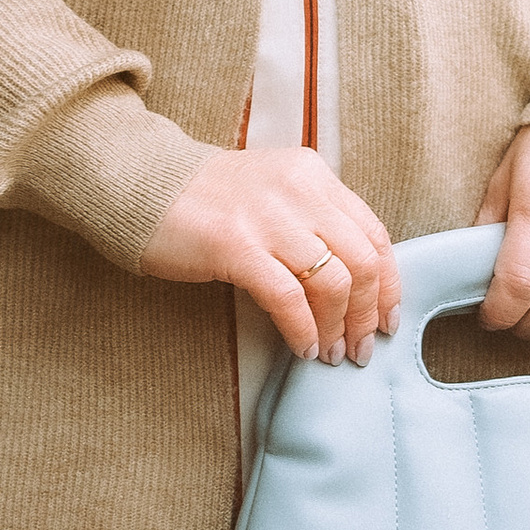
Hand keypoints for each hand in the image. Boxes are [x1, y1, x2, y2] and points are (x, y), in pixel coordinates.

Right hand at [142, 146, 399, 363]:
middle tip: (360, 348)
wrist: (141, 184)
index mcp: (312, 175)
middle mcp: (298, 190)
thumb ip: (311, 221)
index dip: (388, 284)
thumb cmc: (205, 199)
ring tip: (330, 354)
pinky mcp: (235, 245)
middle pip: (361, 261)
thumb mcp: (272, 193)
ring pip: (332, 282)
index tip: (387, 319)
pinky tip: (301, 347)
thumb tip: (352, 282)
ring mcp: (268, 217)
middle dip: (367, 314)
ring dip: (337, 328)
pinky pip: (287, 297)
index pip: (374, 233)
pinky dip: (302, 329)